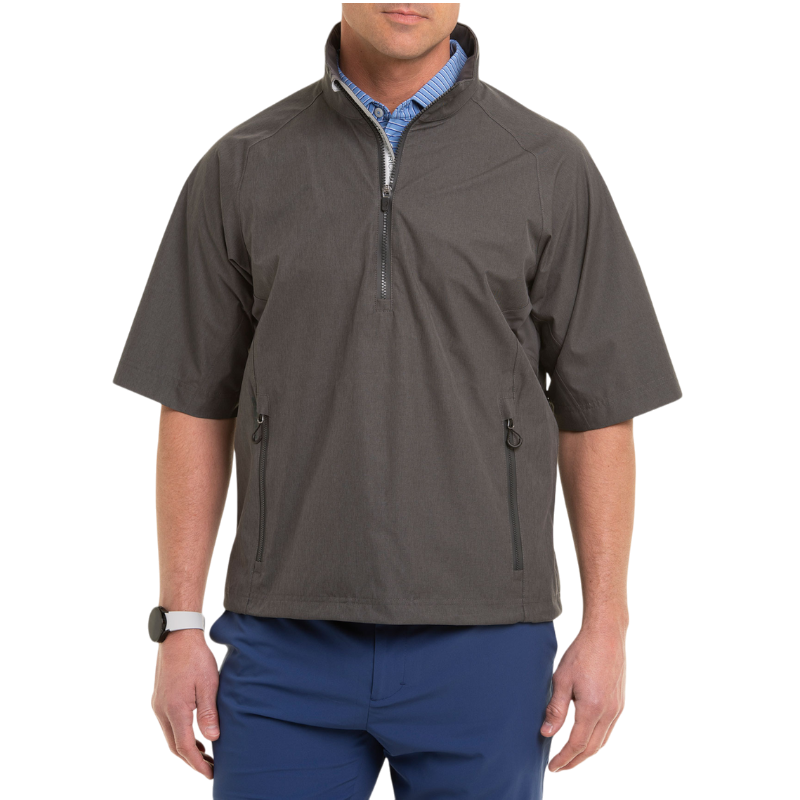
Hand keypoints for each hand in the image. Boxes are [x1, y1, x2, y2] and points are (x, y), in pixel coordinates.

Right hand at [151, 630, 220, 780]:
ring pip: (170, 736)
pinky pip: (169, 725)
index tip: (210, 774)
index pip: (185, 746)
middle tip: (210, 768)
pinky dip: (181, 734)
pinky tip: (194, 733)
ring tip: (205, 753)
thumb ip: (207, 713)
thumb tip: (211, 739)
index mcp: (175, 710)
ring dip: (186, 747)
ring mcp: (158, 705)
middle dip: (192, 759)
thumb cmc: (195, 658)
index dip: (198, 762)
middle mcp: (162, 711)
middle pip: (175, 745)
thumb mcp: (207, 684)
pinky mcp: (160, 699)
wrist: (177, 637)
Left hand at [540, 624, 626, 771]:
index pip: (577, 745)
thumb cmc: (582, 653)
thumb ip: (556, 709)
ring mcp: (617, 710)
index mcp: (592, 709)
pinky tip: (585, 739)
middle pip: (591, 749)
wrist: (606, 635)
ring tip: (570, 758)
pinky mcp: (620, 704)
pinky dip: (596, 741)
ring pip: (602, 742)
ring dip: (586, 754)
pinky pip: (608, 731)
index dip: (564, 759)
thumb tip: (547, 733)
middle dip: (575, 761)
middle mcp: (608, 713)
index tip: (552, 767)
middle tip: (559, 767)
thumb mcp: (562, 679)